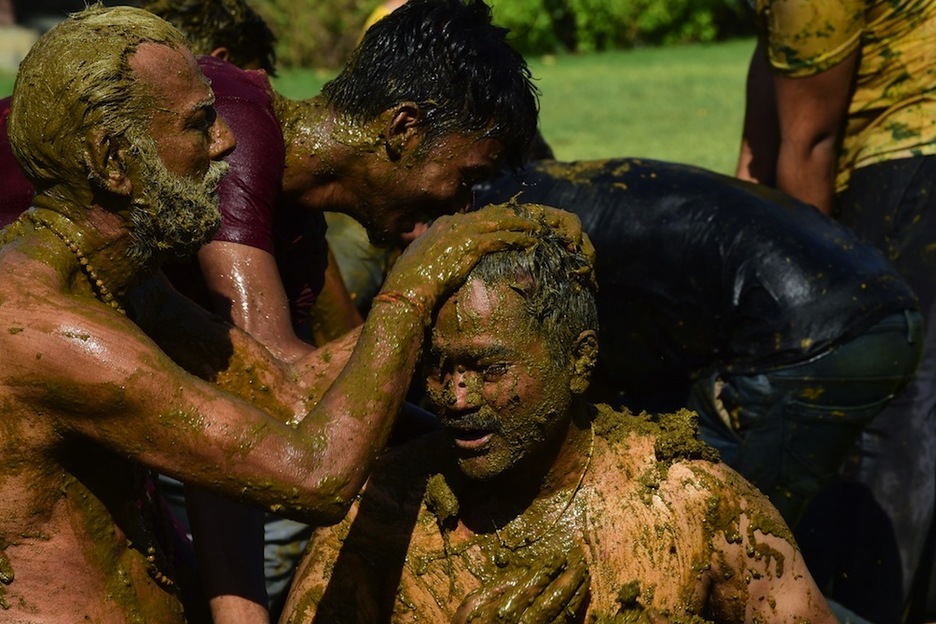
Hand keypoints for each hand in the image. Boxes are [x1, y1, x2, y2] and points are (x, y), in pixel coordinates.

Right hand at [381, 202, 587, 312]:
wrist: (406, 291)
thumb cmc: (411, 284)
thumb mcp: (420, 263)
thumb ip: (436, 256)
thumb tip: (445, 264)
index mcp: (440, 226)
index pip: (474, 217)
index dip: (493, 218)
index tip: (507, 220)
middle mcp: (452, 224)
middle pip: (490, 214)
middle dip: (511, 216)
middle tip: (530, 218)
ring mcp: (462, 232)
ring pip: (500, 222)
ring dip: (521, 224)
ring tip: (538, 226)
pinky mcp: (471, 246)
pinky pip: (502, 238)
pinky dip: (519, 238)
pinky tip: (532, 241)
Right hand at [451, 546, 589, 623]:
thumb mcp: (473, 603)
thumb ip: (498, 586)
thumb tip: (523, 572)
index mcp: (507, 609)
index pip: (534, 584)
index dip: (549, 568)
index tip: (560, 555)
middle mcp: (525, 622)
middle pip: (554, 598)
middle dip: (570, 578)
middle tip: (582, 562)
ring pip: (563, 612)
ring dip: (577, 593)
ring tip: (586, 576)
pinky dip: (573, 609)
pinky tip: (579, 597)